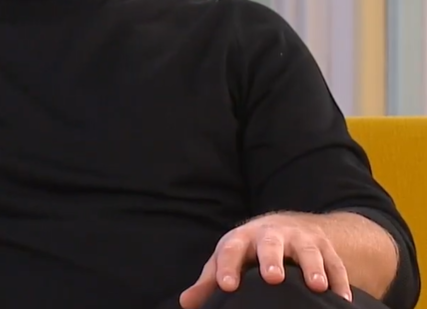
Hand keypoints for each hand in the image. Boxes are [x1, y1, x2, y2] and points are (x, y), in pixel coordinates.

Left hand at [178, 212, 351, 307]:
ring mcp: (301, 240)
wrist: (289, 226)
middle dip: (271, 259)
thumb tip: (187, 303)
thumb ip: (210, 281)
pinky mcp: (325, 248)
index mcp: (243, 238)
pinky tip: (340, 299)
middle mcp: (272, 235)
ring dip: (313, 268)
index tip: (226, 286)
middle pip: (270, 244)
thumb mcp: (230, 259)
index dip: (228, 267)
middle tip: (272, 278)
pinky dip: (339, 280)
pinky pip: (335, 263)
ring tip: (316, 287)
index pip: (231, 249)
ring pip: (308, 251)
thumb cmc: (251, 250)